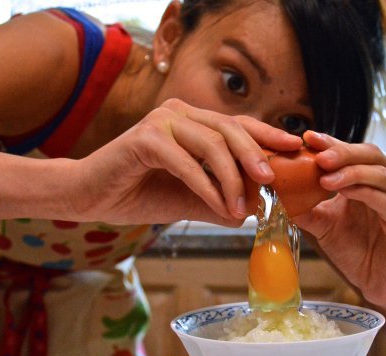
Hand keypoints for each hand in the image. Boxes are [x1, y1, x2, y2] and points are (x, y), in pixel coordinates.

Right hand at [69, 99, 301, 225]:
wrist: (90, 196)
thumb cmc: (139, 193)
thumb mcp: (189, 199)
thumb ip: (219, 200)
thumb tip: (253, 211)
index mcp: (193, 121)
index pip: (238, 125)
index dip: (268, 135)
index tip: (296, 148)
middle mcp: (180, 113)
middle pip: (230, 128)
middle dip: (255, 156)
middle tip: (272, 182)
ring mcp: (161, 121)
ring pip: (212, 144)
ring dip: (232, 179)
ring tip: (242, 208)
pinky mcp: (144, 138)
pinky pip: (186, 162)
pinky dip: (206, 187)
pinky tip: (220, 206)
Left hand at [292, 131, 385, 307]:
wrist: (377, 285)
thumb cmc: (354, 250)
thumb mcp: (323, 224)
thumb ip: (306, 206)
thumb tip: (276, 189)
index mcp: (374, 179)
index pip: (354, 152)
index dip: (333, 142)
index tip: (308, 138)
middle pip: (373, 155)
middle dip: (343, 152)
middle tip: (318, 156)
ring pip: (382, 175)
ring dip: (352, 172)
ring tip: (325, 177)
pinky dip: (367, 194)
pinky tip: (346, 193)